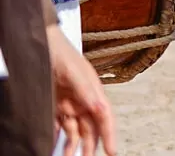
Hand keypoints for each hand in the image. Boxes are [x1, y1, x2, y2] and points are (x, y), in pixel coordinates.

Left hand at [49, 22, 116, 155]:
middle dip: (91, 146)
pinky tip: (54, 146)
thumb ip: (87, 90)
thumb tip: (99, 107)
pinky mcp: (56, 106)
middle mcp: (84, 101)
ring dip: (73, 146)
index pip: (105, 117)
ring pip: (75, 131)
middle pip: (91, 128)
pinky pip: (59, 126)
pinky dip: (58, 138)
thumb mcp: (75, 73)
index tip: (111, 151)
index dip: (110, 135)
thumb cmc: (63, 55)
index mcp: (94, 93)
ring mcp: (70, 104)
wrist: (44, 46)